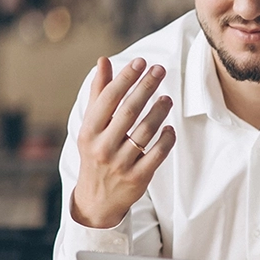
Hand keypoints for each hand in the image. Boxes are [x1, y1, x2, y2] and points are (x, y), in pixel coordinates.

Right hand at [70, 57, 175, 228]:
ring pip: (145, 131)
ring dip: (159, 111)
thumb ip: (99, 94)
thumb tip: (103, 61)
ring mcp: (121, 163)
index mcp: (89, 131)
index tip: (141, 62)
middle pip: (128, 111)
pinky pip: (157, 153)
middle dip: (146, 87)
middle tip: (160, 70)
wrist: (96, 199)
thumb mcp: (92, 126)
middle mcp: (102, 147)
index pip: (108, 99)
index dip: (125, 78)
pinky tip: (170, 127)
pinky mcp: (138, 178)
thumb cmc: (96, 153)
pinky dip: (166, 138)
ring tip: (167, 98)